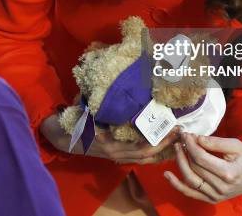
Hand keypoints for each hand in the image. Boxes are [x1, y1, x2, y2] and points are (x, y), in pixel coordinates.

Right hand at [40, 114, 179, 164]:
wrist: (59, 136)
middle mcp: (116, 152)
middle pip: (147, 153)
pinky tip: (164, 145)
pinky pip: (138, 156)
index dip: (158, 138)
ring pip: (144, 157)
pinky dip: (152, 153)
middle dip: (165, 144)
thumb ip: (94, 101)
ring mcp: (116, 155)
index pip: (140, 146)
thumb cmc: (71, 121)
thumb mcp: (81, 110)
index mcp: (110, 143)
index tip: (172, 126)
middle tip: (182, 130)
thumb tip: (106, 83)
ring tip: (177, 138)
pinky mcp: (117, 153)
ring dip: (161, 149)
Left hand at [164, 133, 241, 203]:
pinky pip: (190, 193)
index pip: (201, 158)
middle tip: (181, 138)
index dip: (190, 144)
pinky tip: (167, 175)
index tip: (186, 134)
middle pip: (194, 167)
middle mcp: (220, 188)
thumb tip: (195, 138)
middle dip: (185, 150)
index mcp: (228, 174)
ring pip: (189, 179)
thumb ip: (214, 142)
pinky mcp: (211, 199)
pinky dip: (177, 185)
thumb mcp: (235, 145)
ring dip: (179, 163)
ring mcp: (215, 196)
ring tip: (177, 148)